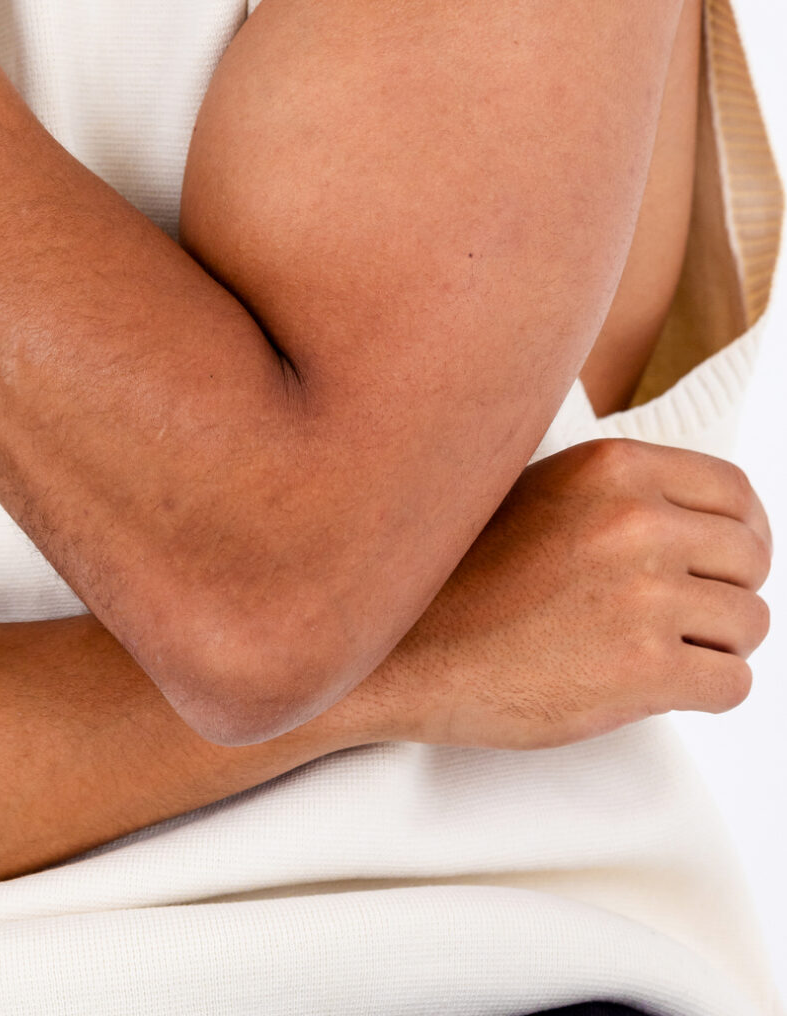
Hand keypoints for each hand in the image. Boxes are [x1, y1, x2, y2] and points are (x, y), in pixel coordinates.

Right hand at [362, 437, 771, 748]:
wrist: (406, 651)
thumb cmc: (466, 577)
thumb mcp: (543, 493)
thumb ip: (621, 494)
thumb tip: (701, 521)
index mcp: (614, 466)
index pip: (735, 491)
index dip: (742, 532)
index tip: (724, 561)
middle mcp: (637, 521)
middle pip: (752, 559)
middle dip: (728, 592)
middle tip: (690, 616)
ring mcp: (645, 595)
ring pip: (750, 624)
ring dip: (717, 645)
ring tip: (663, 652)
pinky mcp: (645, 670)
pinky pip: (734, 684)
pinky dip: (706, 691)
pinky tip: (659, 686)